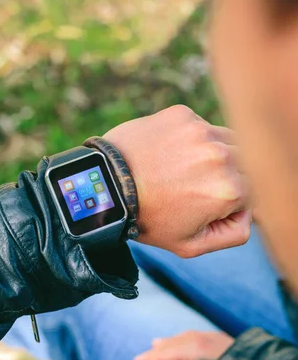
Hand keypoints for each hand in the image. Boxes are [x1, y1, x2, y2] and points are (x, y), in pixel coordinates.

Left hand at [104, 105, 250, 256]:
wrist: (105, 184)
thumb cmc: (146, 218)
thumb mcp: (190, 245)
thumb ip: (232, 234)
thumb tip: (250, 215)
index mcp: (230, 189)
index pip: (253, 192)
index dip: (231, 203)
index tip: (205, 205)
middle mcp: (222, 155)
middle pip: (246, 164)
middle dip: (227, 177)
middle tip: (194, 188)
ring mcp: (202, 131)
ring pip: (228, 141)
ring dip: (215, 156)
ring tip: (182, 171)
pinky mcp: (183, 115)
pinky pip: (202, 127)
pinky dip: (193, 140)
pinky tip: (169, 154)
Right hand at [134, 331, 233, 359]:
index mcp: (195, 348)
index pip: (165, 354)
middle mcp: (202, 339)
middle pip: (172, 343)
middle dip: (155, 353)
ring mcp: (214, 338)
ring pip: (184, 338)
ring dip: (168, 344)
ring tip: (156, 345)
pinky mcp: (224, 342)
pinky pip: (194, 337)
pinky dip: (182, 341)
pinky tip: (185, 345)